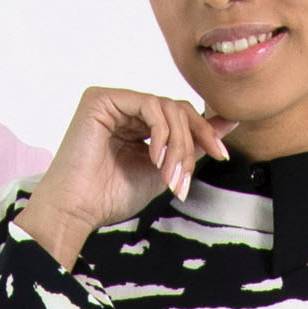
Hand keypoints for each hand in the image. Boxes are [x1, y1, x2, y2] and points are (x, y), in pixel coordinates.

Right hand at [18, 86, 235, 269]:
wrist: (78, 209)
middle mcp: (125, 108)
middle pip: (177, 109)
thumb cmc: (111, 196)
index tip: (222, 154)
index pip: (180, 116)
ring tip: (170, 176)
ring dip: (178, 145)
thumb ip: (192, 147)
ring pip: (167, 108)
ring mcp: (114, 101)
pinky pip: (150, 105)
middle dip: (193, 142)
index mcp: (137, 124)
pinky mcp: (102, 99)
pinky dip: (162, 134)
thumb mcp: (165, 171)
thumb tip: (229, 123)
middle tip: (186, 176)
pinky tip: (156, 160)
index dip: (204, 132)